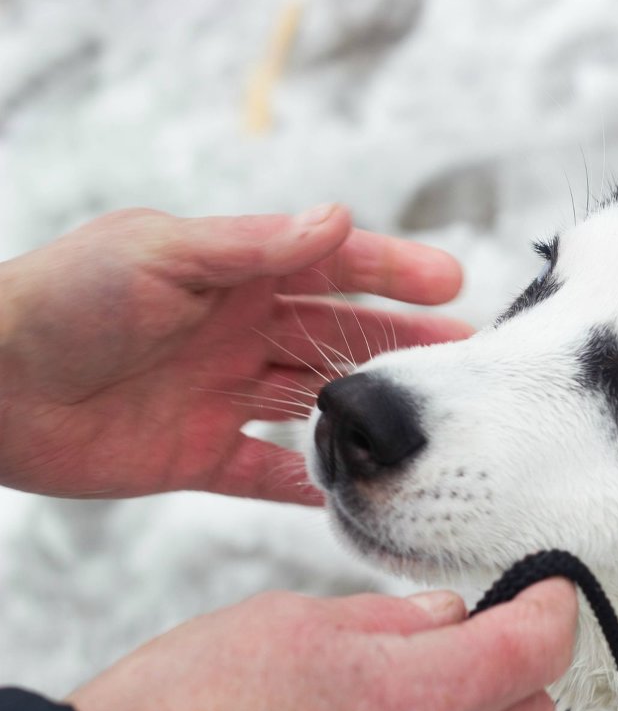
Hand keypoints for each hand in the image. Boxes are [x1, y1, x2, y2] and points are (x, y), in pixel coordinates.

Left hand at [0, 205, 470, 503]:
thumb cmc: (61, 299)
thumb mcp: (159, 253)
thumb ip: (252, 245)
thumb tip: (337, 218)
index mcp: (231, 274)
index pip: (329, 265)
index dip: (391, 269)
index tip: (451, 279)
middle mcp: (237, 331)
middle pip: (338, 337)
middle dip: (401, 343)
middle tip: (463, 354)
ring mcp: (222, 394)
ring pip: (316, 403)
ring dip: (369, 411)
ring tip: (428, 423)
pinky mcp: (198, 453)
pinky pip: (268, 473)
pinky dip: (309, 485)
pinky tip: (354, 492)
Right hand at [70, 579, 577, 710]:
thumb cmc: (189, 707)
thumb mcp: (295, 623)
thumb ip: (390, 620)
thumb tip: (446, 614)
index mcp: (412, 700)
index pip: (536, 650)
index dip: (554, 606)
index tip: (547, 585)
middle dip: (518, 663)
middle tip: (477, 627)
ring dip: (474, 710)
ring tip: (409, 676)